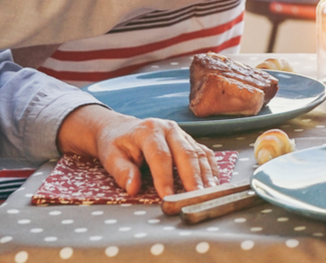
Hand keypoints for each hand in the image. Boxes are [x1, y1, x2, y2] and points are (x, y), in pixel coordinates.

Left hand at [56, 105, 219, 196]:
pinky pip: (204, 153)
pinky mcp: (189, 139)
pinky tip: (213, 183)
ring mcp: (182, 132)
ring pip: (198, 153)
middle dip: (192, 177)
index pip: (160, 155)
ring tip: (209, 193)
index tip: (167, 196)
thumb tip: (133, 189)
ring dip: (205, 174)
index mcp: (149, 130)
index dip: (164, 177)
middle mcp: (169, 128)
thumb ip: (122, 172)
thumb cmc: (116, 144)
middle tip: (196, 197)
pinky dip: (211, 168)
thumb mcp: (111, 157)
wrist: (121, 128)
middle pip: (185, 152)